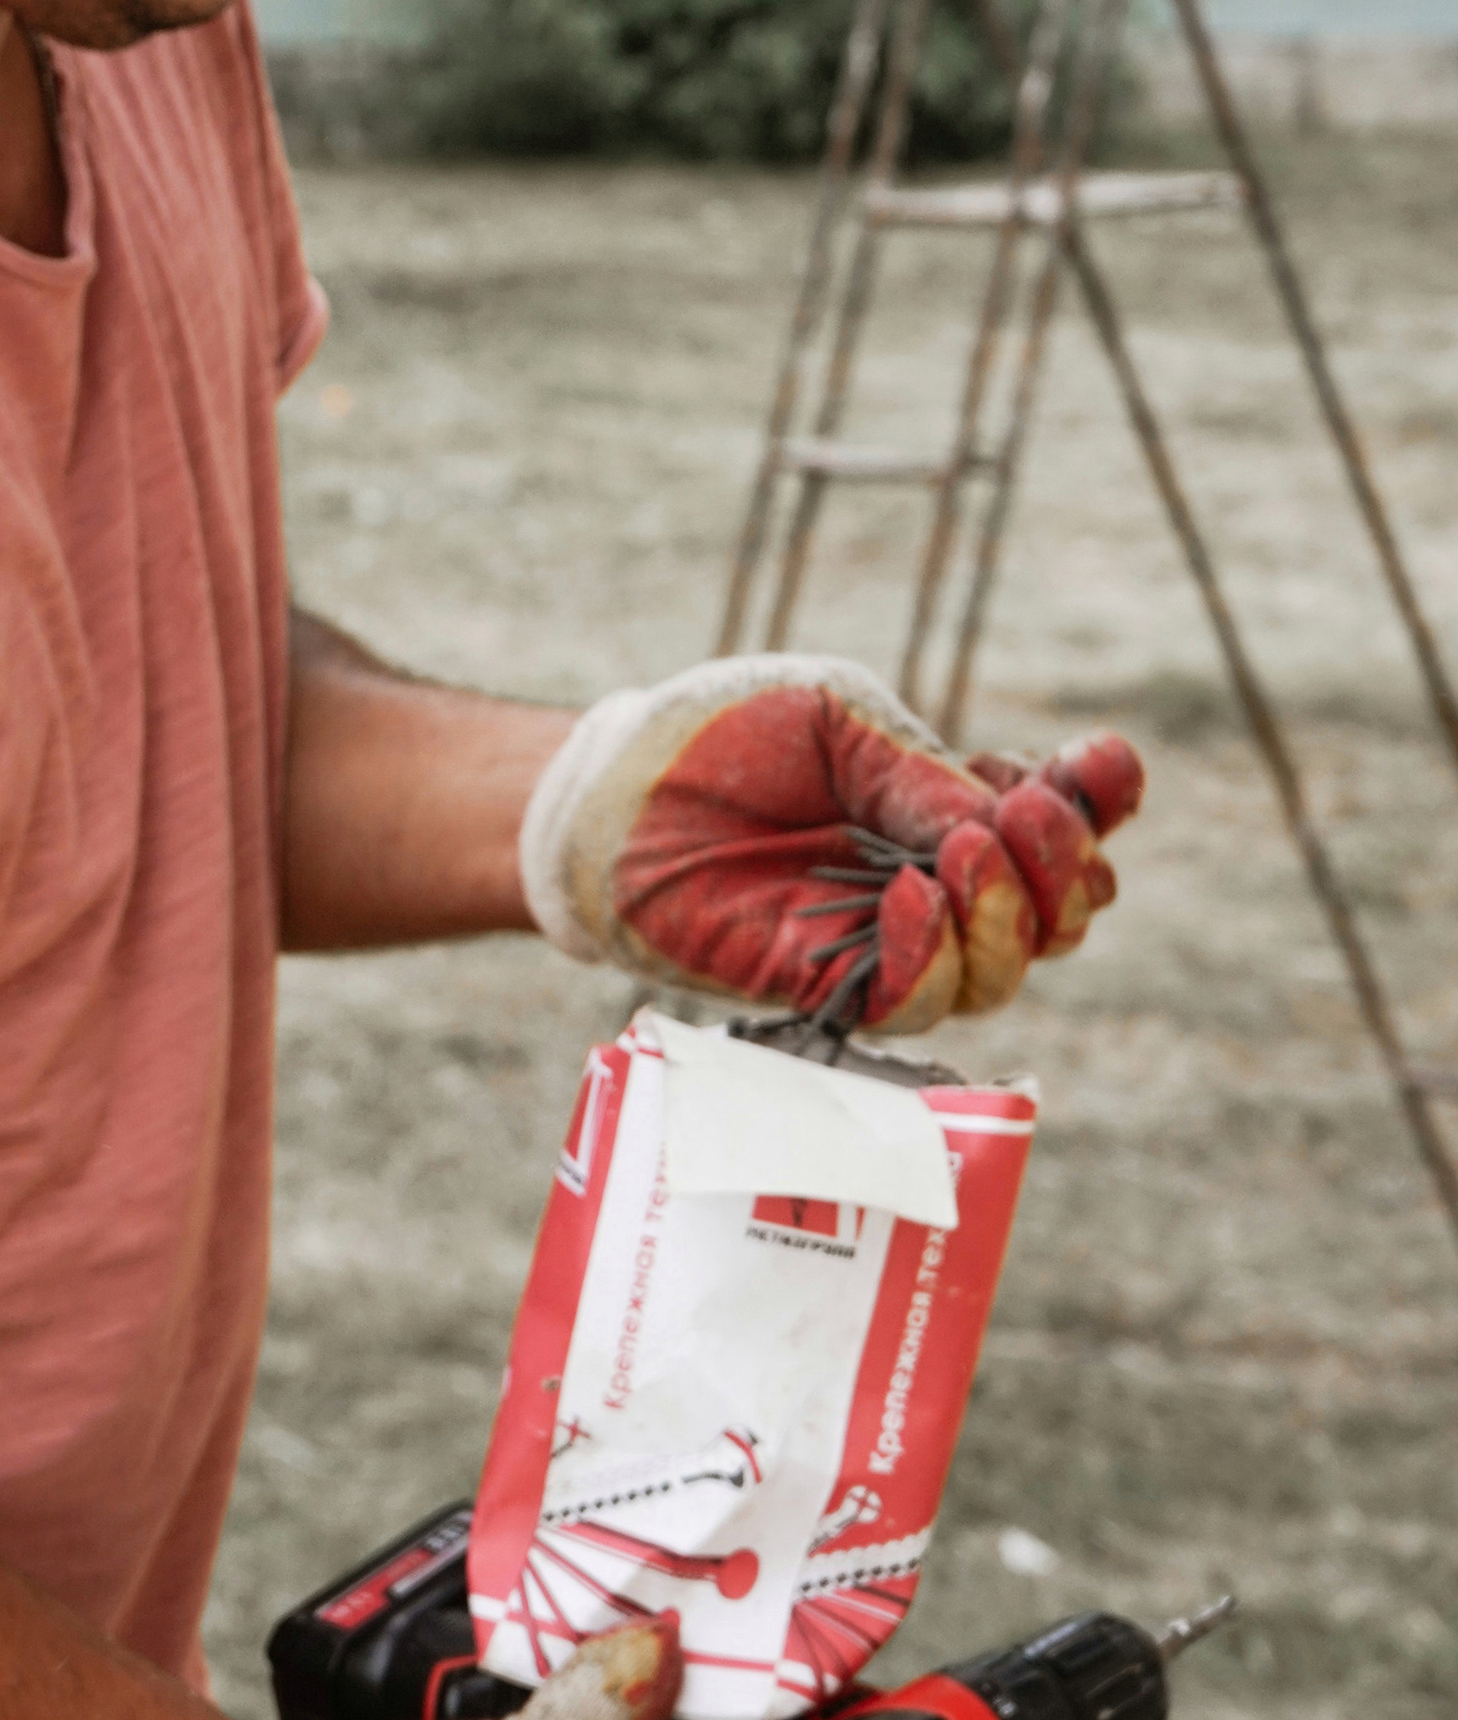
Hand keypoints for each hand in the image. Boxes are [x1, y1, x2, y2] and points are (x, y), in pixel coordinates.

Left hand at [518, 654, 1143, 1037]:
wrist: (614, 789)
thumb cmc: (720, 739)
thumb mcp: (839, 720)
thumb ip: (924, 776)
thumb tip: (1008, 822)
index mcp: (955, 806)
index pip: (1062, 823)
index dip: (1098, 803)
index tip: (1104, 766)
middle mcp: (941, 886)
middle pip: (1060, 912)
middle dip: (1069, 866)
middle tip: (1028, 815)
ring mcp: (893, 946)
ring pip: (1004, 969)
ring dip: (1012, 913)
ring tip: (970, 851)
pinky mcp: (832, 991)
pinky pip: (916, 999)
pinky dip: (934, 951)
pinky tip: (918, 899)